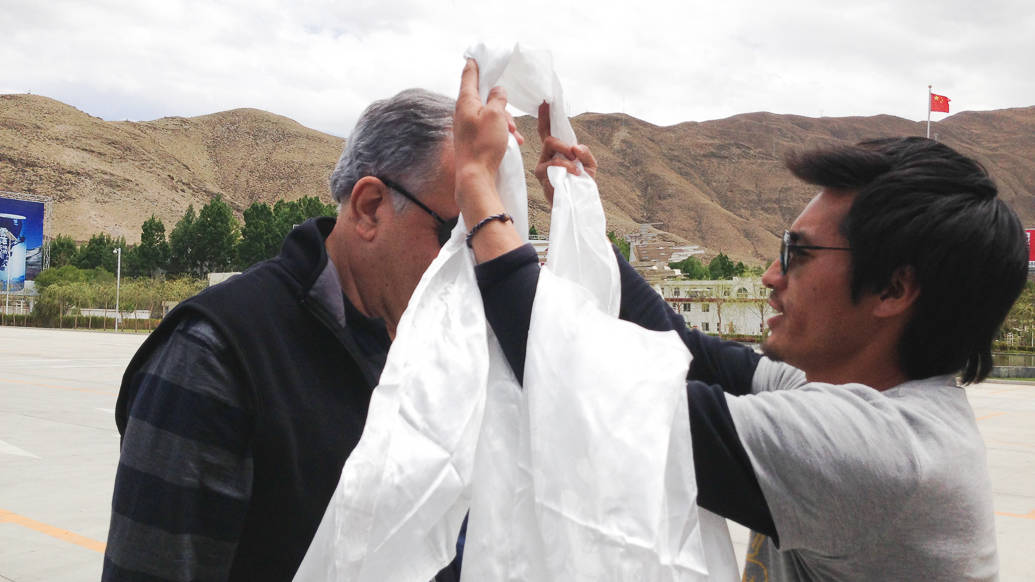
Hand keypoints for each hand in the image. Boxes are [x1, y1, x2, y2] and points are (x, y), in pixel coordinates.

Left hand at [453, 59, 522, 214]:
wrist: (475, 176)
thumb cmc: (484, 145)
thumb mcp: (496, 116)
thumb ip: (498, 98)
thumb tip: (497, 90)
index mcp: (465, 102)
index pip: (469, 75)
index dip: (474, 65)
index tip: (474, 56)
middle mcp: (462, 112)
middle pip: (483, 98)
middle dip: (501, 106)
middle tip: (511, 121)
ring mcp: (466, 126)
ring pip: (489, 115)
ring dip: (504, 121)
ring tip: (514, 135)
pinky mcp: (471, 139)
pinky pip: (488, 128)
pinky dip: (501, 132)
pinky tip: (513, 142)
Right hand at [533, 102, 597, 205]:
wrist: (580, 205)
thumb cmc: (582, 185)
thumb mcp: (590, 166)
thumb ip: (586, 153)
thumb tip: (575, 147)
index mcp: (555, 152)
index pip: (547, 131)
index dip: (545, 117)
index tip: (545, 102)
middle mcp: (545, 157)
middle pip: (549, 137)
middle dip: (563, 143)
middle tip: (574, 155)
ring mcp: (542, 166)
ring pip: (551, 145)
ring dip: (567, 155)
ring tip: (576, 170)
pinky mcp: (542, 175)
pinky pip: (554, 162)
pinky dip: (567, 166)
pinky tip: (574, 174)